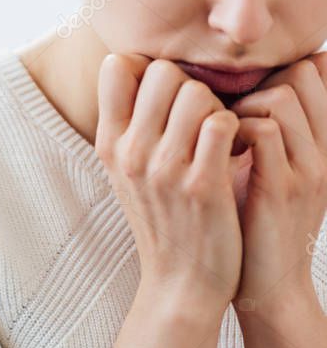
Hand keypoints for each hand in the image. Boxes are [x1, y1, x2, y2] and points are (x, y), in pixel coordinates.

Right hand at [97, 55, 244, 310]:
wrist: (181, 283)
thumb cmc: (164, 220)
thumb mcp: (128, 172)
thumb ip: (131, 123)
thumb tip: (139, 64)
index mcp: (109, 145)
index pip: (116, 66)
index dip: (149, 68)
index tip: (169, 97)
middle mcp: (129, 153)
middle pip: (162, 71)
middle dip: (190, 85)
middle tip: (201, 120)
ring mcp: (163, 170)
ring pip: (196, 93)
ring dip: (218, 108)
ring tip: (219, 138)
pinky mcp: (201, 185)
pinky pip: (223, 122)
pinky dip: (238, 129)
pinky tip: (236, 152)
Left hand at [230, 54, 326, 312]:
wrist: (267, 288)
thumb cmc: (251, 227)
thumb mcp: (263, 171)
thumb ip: (257, 136)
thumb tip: (220, 98)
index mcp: (319, 140)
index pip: (313, 70)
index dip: (269, 70)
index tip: (231, 95)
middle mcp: (322, 147)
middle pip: (301, 71)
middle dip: (252, 81)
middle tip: (220, 113)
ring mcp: (307, 166)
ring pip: (282, 94)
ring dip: (238, 106)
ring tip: (217, 135)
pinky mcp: (283, 188)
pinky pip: (266, 131)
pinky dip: (233, 131)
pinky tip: (213, 153)